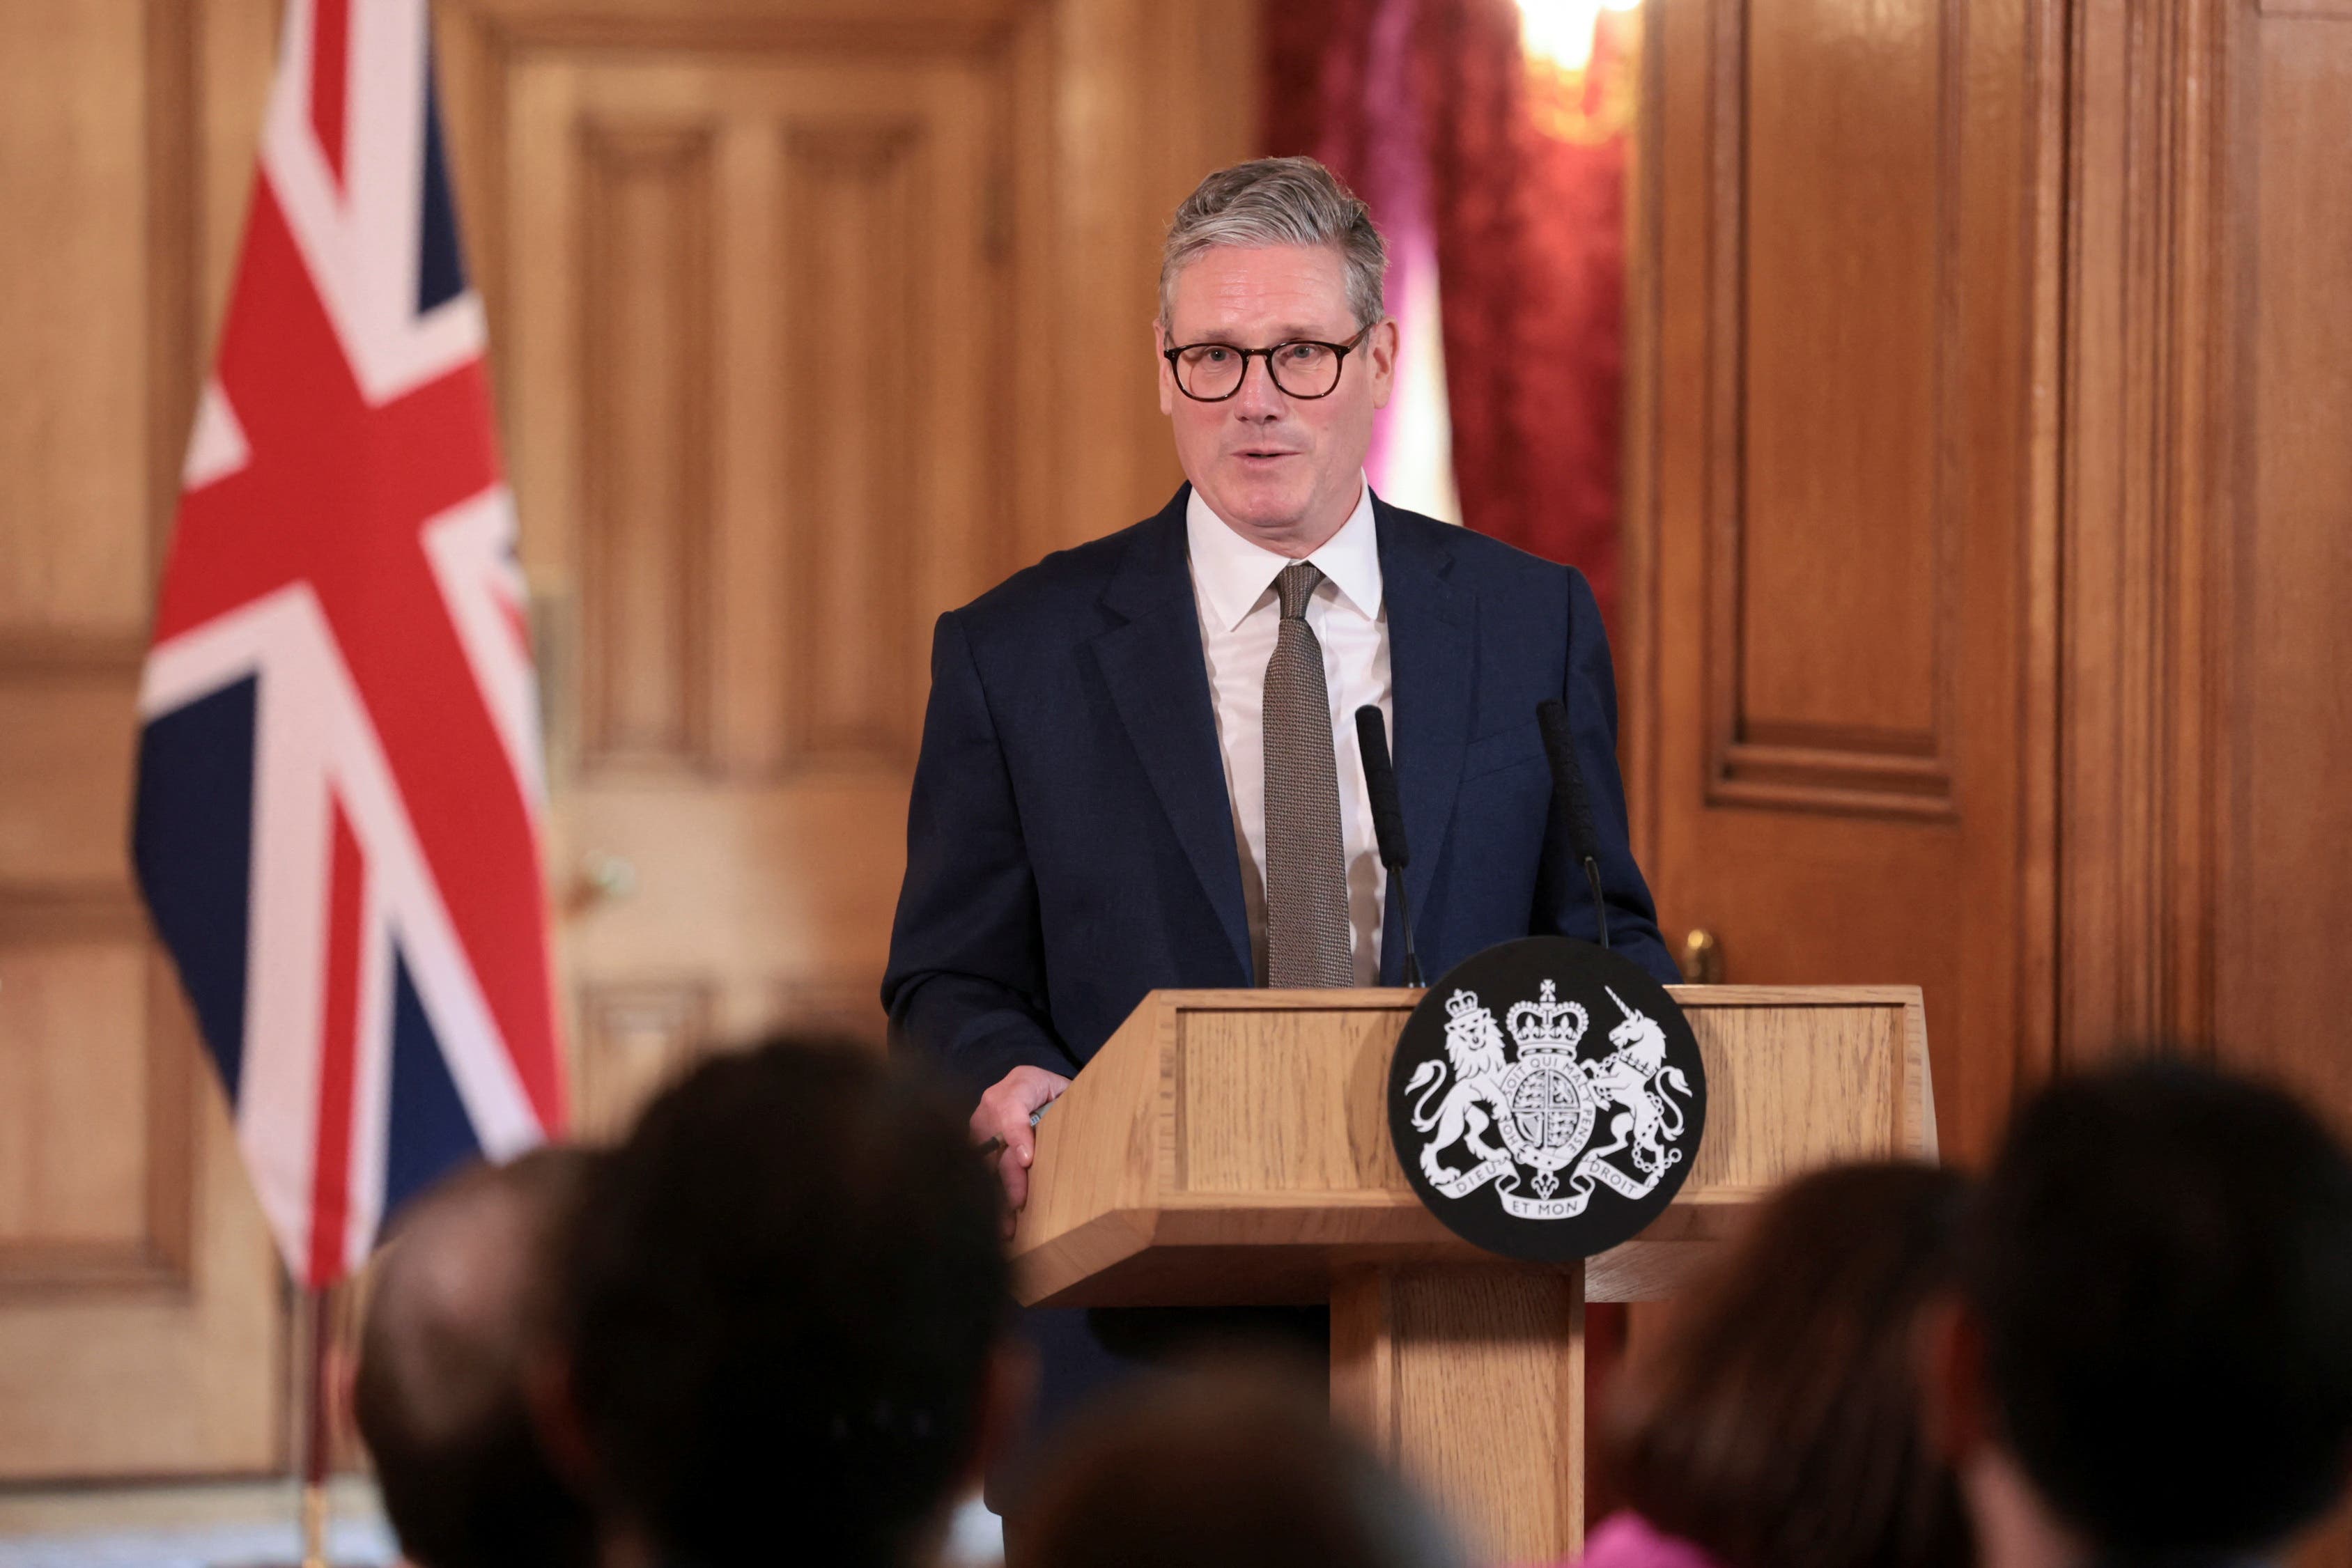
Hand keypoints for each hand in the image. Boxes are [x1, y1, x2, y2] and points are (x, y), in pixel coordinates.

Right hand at [973, 1065, 1070, 1219]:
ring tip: (1005, 1226)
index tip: (1027, 1160)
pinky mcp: (976, 1144)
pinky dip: (990, 1197)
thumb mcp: (1072, 1094)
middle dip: (1007, 1175)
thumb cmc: (1063, 1096)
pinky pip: (979, 1170)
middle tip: (1019, 1203)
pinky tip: (999, 1222)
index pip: (1010, 1106)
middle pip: (994, 1139)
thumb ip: (1074, 1109)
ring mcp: (981, 1123)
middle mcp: (994, 1101)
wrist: (1042, 1092)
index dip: (1016, 1133)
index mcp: (1022, 1082)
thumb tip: (1089, 1134)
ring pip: (983, 1160)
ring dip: (994, 1193)